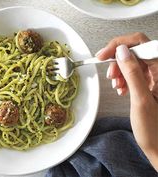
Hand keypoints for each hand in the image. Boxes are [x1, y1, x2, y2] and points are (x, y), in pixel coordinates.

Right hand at [96, 32, 157, 170]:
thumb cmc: (154, 129)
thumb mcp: (141, 99)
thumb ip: (132, 73)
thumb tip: (121, 51)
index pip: (140, 44)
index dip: (119, 45)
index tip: (103, 55)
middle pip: (134, 52)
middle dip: (118, 61)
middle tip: (110, 75)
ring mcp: (154, 76)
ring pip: (131, 62)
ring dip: (119, 71)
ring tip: (117, 85)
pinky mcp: (148, 83)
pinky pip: (132, 73)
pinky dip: (123, 78)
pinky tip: (121, 88)